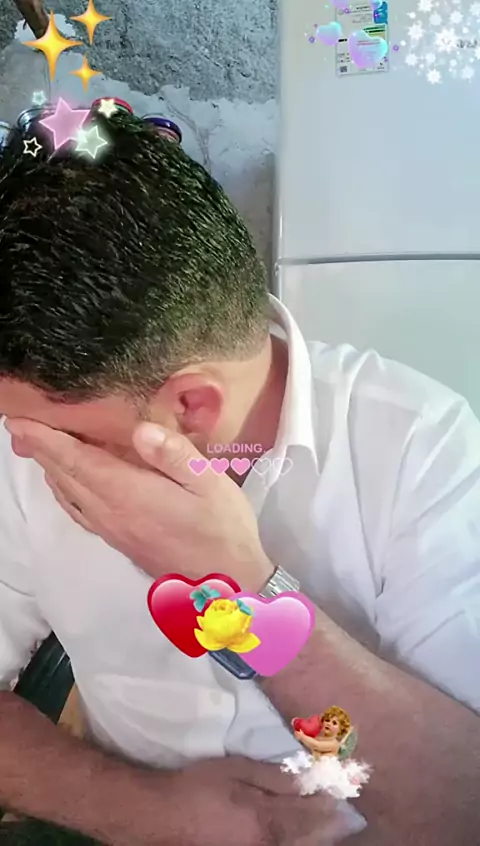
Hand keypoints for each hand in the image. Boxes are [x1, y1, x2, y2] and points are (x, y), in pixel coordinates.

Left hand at [5, 420, 273, 591]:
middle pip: (65, 476)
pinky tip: (66, 484)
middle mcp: (110, 513)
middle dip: (40, 449)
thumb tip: (140, 430)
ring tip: (36, 446)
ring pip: (68, 495)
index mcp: (129, 495)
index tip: (19, 420)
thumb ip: (174, 455)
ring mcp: (112, 530)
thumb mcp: (210, 484)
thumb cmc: (223, 528)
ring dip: (49, 468)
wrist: (227, 583)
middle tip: (18, 425)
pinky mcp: (119, 541)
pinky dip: (64, 490)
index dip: (46, 439)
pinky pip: (78, 511)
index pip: (76, 460)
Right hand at [135, 756, 364, 845]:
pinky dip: (297, 841)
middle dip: (331, 824)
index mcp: (267, 821)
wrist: (158, 817)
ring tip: (334, 824)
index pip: (311, 813)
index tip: (349, 791)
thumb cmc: (197, 788)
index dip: (331, 803)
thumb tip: (310, 778)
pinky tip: (300, 835)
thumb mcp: (237, 772)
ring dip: (317, 836)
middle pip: (309, 838)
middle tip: (350, 813)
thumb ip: (275, 778)